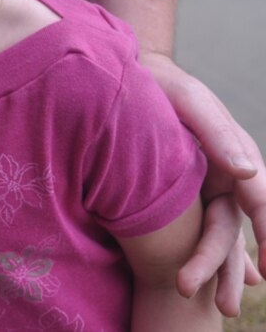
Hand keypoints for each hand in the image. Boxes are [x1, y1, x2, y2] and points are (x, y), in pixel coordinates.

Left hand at [144, 51, 265, 314]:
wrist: (129, 75)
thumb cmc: (162, 84)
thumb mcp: (189, 99)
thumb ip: (217, 133)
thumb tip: (247, 172)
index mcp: (234, 155)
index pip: (256, 202)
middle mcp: (225, 176)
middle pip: (230, 229)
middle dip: (226, 266)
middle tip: (221, 306)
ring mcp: (203, 186)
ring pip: (215, 236)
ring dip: (220, 272)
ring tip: (218, 309)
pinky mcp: (178, 191)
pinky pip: (195, 230)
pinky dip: (208, 257)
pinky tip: (210, 286)